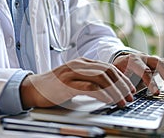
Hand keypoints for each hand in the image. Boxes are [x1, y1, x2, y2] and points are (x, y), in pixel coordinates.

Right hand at [20, 58, 135, 108]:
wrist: (32, 88)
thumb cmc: (55, 86)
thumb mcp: (75, 78)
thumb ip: (89, 79)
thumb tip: (110, 88)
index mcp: (83, 62)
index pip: (109, 67)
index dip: (122, 78)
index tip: (130, 90)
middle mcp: (79, 64)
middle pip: (108, 71)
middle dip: (122, 85)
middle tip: (130, 97)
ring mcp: (72, 73)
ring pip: (101, 78)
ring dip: (115, 90)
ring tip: (122, 101)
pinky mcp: (66, 84)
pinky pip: (89, 87)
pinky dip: (102, 94)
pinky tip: (108, 101)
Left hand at [113, 53, 163, 94]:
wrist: (121, 60)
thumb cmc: (119, 70)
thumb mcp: (117, 76)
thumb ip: (122, 85)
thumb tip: (125, 97)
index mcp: (133, 60)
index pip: (144, 70)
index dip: (151, 82)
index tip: (156, 93)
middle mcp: (145, 57)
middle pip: (159, 62)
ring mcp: (152, 59)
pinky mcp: (158, 63)